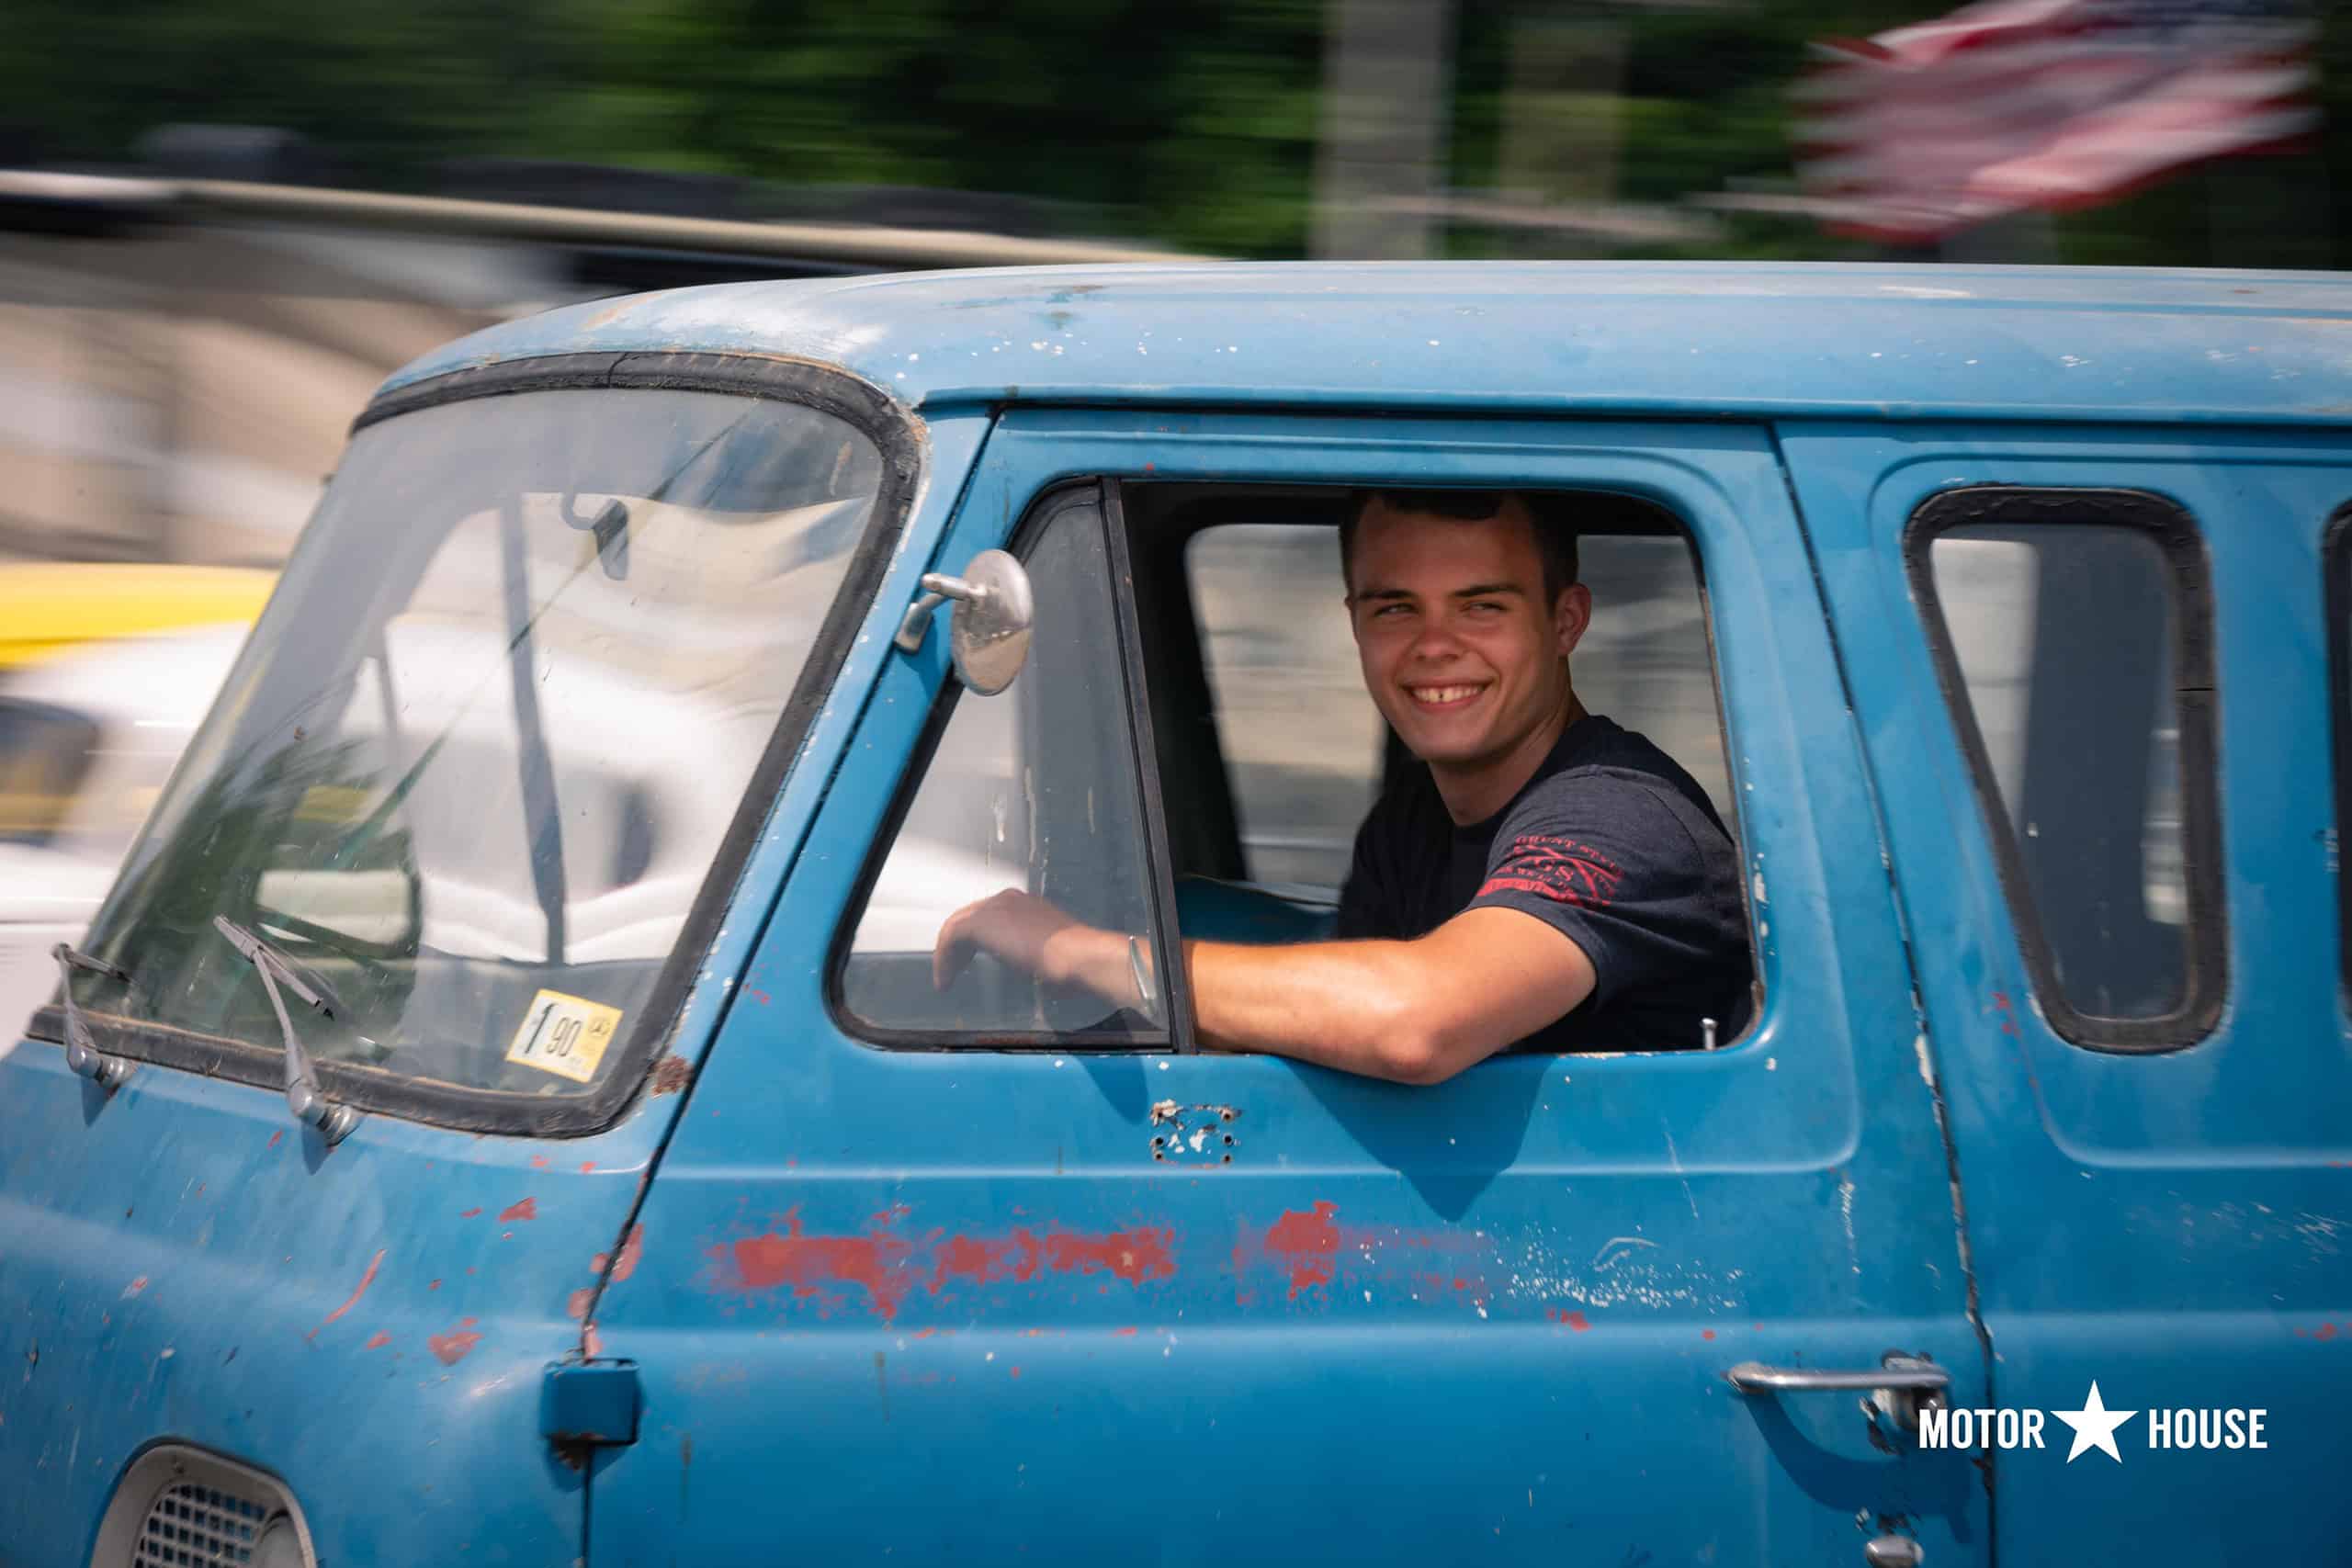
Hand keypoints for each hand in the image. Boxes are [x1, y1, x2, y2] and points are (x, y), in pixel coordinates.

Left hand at [932, 888, 1092, 991]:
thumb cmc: (1074, 961)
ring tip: (945, 979)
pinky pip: (950, 937)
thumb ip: (1036, 954)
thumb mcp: (1051, 953)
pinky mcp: (981, 922)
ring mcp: (993, 908)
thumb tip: (1038, 971)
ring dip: (948, 955)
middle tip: (954, 969)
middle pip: (969, 918)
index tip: (971, 961)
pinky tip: (945, 980)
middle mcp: (1006, 899)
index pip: (989, 916)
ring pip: (956, 927)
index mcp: (1024, 905)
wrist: (1078, 956)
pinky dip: (943, 959)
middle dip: (958, 946)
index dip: (976, 940)